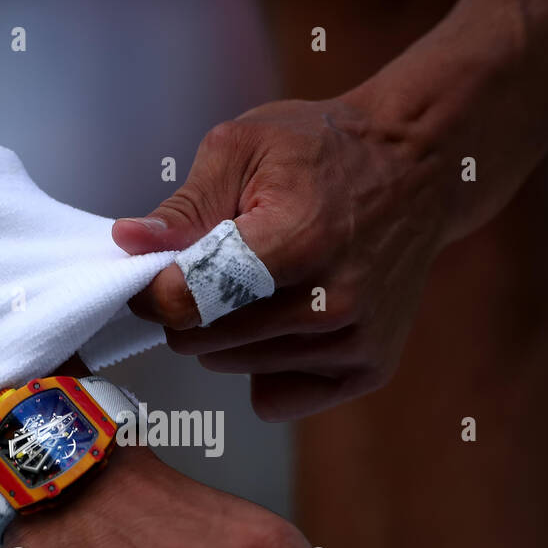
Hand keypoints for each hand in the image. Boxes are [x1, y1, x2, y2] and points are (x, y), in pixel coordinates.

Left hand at [112, 92, 476, 421]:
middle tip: (218, 268)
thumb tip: (129, 243)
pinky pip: (274, 400)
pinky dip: (264, 369)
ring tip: (264, 284)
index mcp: (298, 240)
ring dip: (229, 335)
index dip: (154, 290)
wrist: (418, 168)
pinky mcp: (367, 370)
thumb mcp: (245, 147)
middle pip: (203, 342)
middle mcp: (332, 304)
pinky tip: (286, 320)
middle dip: (192, 309)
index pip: (190, 302)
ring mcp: (354, 343)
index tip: (155, 272)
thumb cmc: (325, 152)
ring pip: (233, 369)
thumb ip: (185, 205)